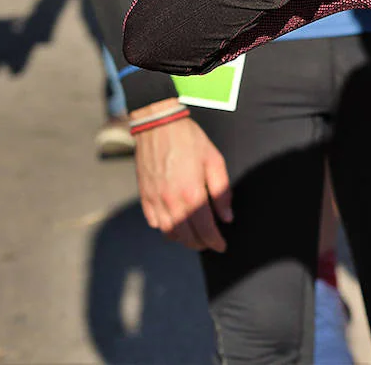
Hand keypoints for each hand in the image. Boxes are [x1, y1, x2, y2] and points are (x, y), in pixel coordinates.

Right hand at [133, 103, 232, 252]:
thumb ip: (221, 191)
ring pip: (169, 232)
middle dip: (200, 243)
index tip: (221, 246)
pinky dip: (165, 228)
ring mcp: (155, 200)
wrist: (158, 125)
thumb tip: (227, 217)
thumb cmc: (190, 140)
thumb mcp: (214, 160)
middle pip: (186, 236)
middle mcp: (171, 201)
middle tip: (210, 242)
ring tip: (195, 236)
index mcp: (191, 193)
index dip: (215, 241)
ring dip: (183, 239)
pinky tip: (175, 223)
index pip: (205, 229)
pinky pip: (154, 222)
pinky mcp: (144, 196)